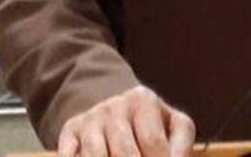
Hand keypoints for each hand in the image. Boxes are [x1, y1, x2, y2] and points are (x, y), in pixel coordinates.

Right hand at [58, 85, 195, 156]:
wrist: (116, 108)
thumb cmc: (153, 125)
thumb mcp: (175, 127)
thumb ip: (180, 147)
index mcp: (143, 100)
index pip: (152, 141)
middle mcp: (113, 106)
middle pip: (124, 153)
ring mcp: (89, 119)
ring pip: (96, 155)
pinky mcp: (70, 131)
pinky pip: (70, 155)